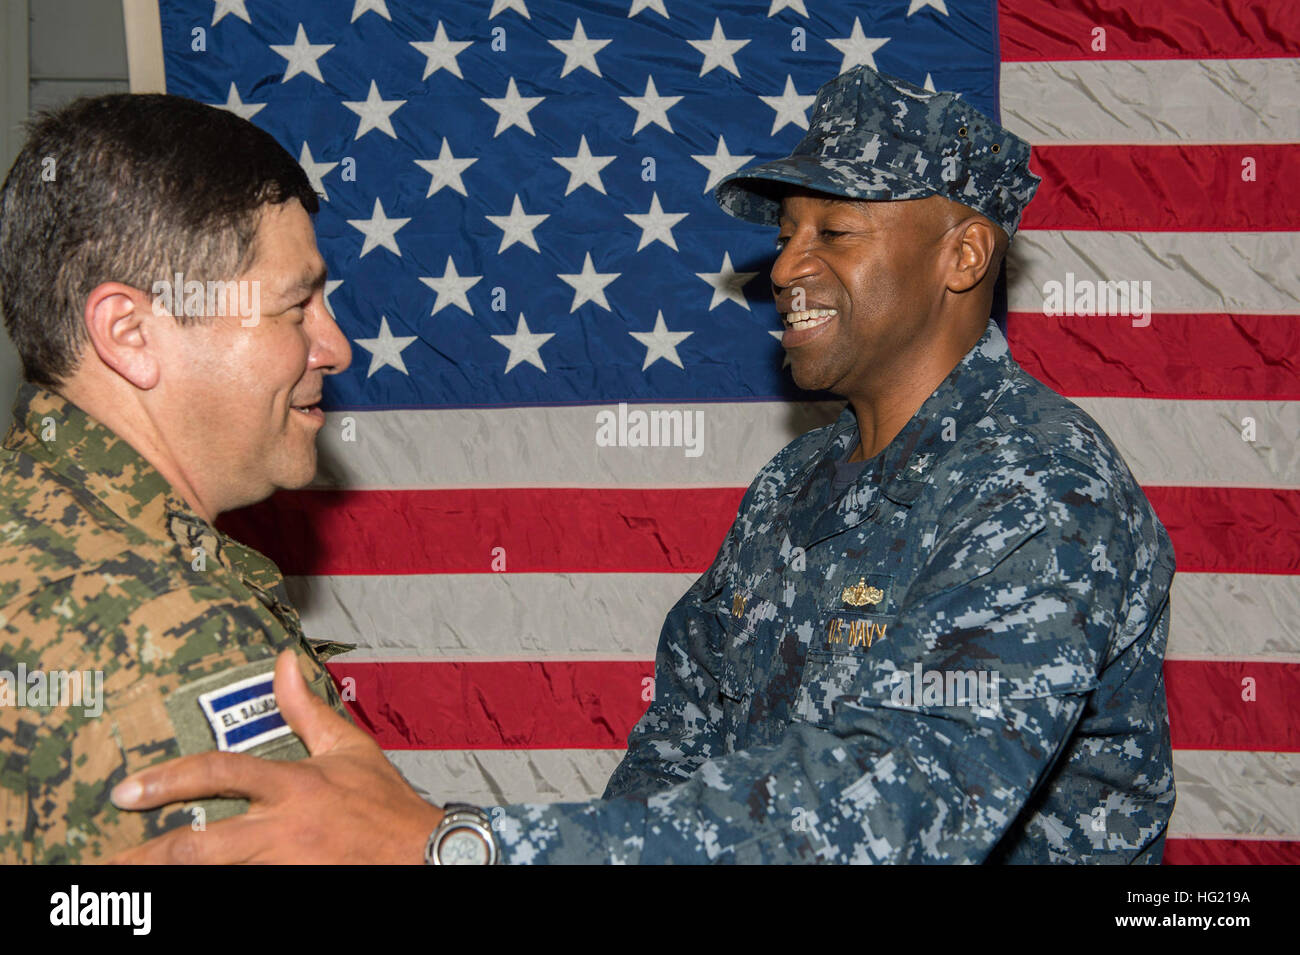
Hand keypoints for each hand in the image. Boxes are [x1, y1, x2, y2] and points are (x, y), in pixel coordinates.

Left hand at [107, 649, 443, 863]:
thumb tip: (283, 661)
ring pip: (214, 873)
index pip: (220, 774)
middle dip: (148, 855)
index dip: (169, 780)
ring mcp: (285, 865)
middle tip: (106, 860)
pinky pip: (242, 888)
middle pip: (200, 846)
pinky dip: (213, 888)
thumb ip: (305, 707)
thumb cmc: (385, 803)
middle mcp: (283, 828)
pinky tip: (185, 889)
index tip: (129, 790)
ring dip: (170, 878)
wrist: (422, 854)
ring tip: (131, 881)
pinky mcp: (292, 886)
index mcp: (294, 785)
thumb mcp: (347, 747)